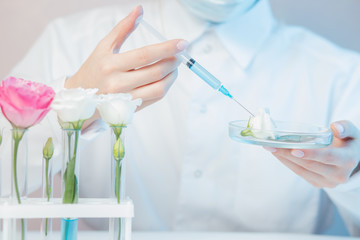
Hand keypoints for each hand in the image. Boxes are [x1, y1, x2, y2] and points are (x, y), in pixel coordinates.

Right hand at [65, 5, 187, 109]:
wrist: (81, 98)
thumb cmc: (94, 68)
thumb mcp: (104, 46)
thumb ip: (123, 28)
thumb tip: (140, 9)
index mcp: (110, 65)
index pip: (145, 55)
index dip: (166, 48)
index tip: (182, 43)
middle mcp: (118, 84)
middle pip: (155, 72)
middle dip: (173, 62)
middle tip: (178, 54)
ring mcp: (125, 99)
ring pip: (159, 88)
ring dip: (172, 76)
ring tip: (173, 66)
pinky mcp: (131, 109)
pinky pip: (155, 98)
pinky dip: (165, 86)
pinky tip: (165, 77)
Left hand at [264, 120, 359, 187]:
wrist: (351, 159)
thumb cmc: (348, 142)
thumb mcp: (353, 132)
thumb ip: (346, 127)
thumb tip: (335, 128)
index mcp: (347, 160)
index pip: (327, 157)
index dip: (310, 154)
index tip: (294, 149)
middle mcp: (338, 175)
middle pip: (309, 164)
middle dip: (288, 154)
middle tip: (272, 144)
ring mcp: (327, 182)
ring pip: (301, 170)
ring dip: (283, 158)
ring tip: (270, 147)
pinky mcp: (318, 184)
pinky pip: (299, 173)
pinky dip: (287, 163)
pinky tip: (277, 153)